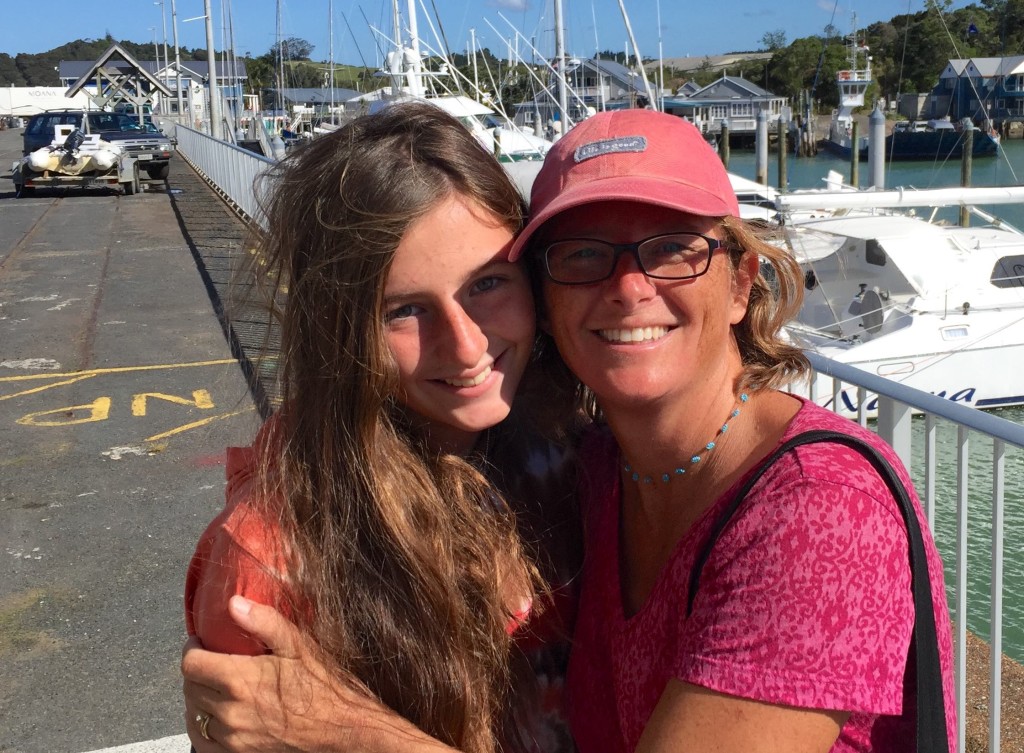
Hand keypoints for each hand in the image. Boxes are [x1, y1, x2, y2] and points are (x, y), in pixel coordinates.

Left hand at [182, 596, 453, 752]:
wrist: (346, 731)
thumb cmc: (326, 687)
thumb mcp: (300, 646)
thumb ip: (264, 622)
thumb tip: (233, 603)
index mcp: (240, 681)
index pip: (191, 664)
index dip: (192, 649)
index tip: (201, 642)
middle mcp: (230, 712)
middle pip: (190, 688)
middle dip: (197, 670)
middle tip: (213, 660)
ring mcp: (232, 739)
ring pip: (193, 716)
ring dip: (199, 698)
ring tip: (216, 686)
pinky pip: (203, 743)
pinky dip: (204, 728)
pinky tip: (218, 717)